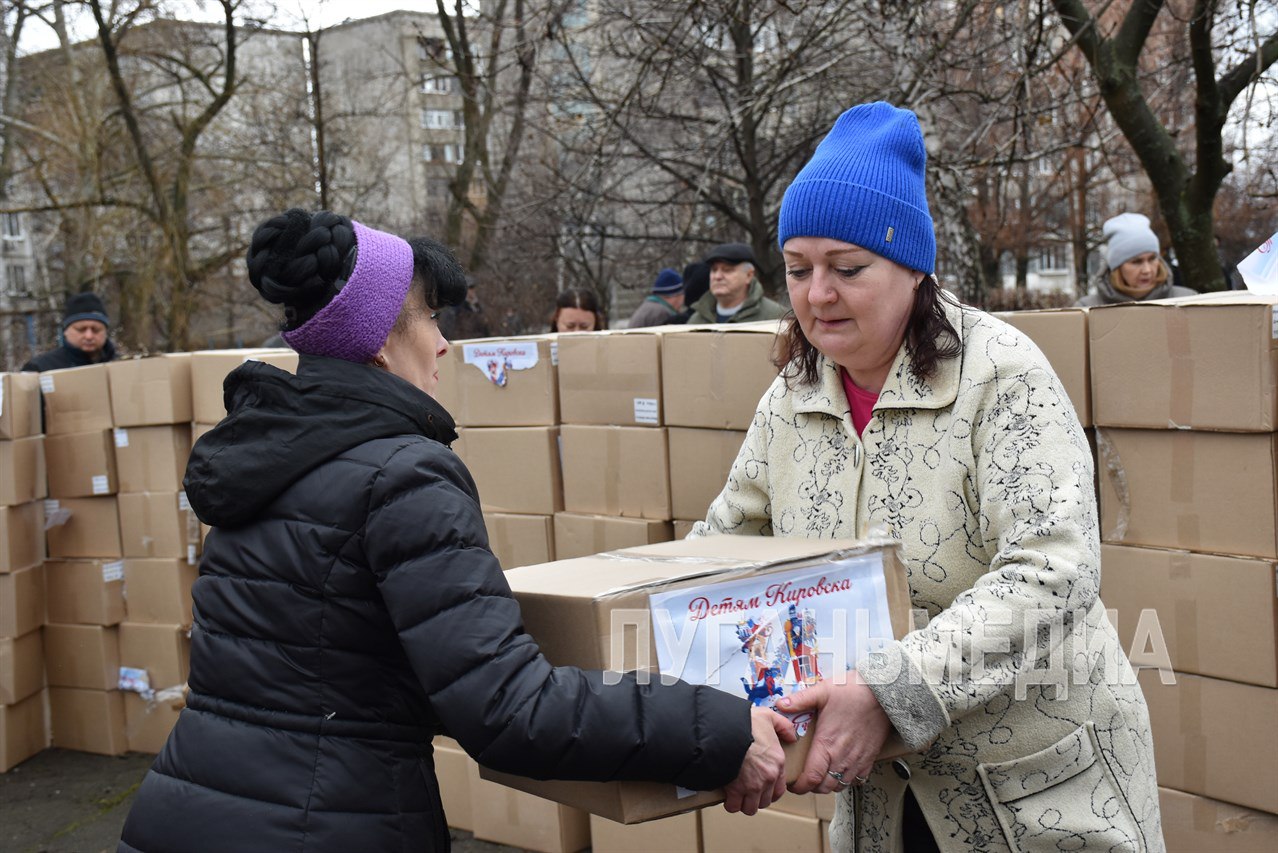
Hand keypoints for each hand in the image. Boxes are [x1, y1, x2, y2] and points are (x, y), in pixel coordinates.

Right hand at [723, 706, 796, 814]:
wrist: (725, 729)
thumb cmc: (745, 723)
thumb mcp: (769, 716)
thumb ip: (783, 726)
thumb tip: (792, 737)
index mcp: (777, 763)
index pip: (779, 790)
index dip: (770, 791)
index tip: (762, 787)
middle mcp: (767, 778)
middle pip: (765, 801)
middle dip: (756, 798)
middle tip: (748, 791)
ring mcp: (752, 786)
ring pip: (750, 808)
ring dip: (744, 804)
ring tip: (737, 796)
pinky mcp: (735, 790)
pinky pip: (733, 806)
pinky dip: (730, 804)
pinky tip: (727, 796)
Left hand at [777, 672, 892, 794]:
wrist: (883, 695)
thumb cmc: (852, 692)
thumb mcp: (823, 691)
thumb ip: (800, 700)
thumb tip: (780, 705)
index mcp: (827, 743)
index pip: (811, 778)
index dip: (799, 786)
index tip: (791, 782)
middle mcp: (842, 757)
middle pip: (824, 787)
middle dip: (810, 787)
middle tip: (802, 778)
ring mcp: (857, 761)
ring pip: (839, 786)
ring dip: (827, 785)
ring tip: (819, 775)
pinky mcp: (869, 759)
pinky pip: (856, 781)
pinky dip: (845, 781)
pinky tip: (839, 770)